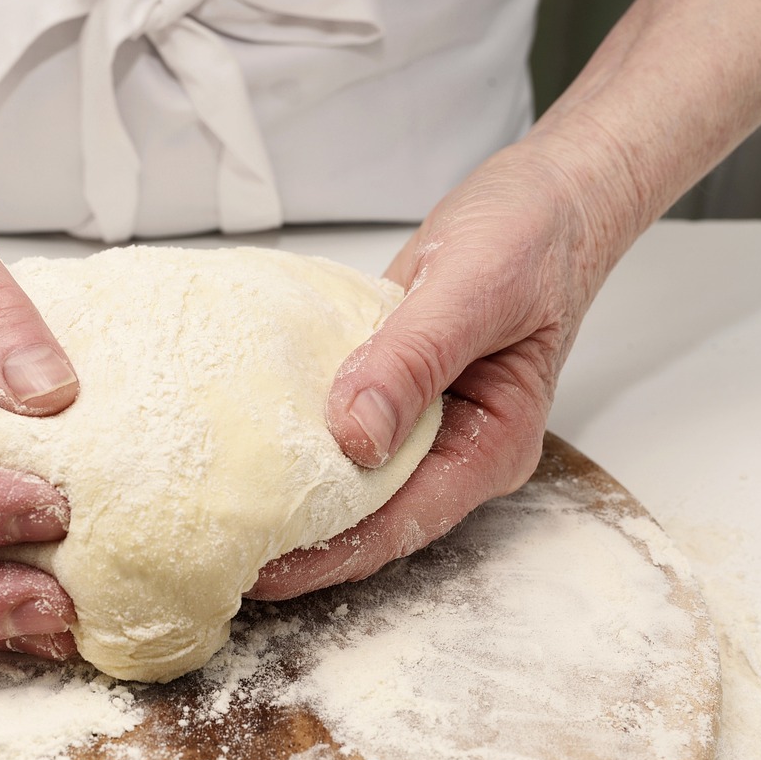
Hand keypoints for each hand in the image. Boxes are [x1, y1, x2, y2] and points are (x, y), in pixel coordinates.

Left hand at [250, 143, 617, 599]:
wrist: (544, 192)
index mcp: (489, 446)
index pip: (400, 522)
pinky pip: (336, 421)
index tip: (260, 567)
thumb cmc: (532, 235)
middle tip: (216, 548)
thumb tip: (356, 438)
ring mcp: (419, 420)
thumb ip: (413, 361)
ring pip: (347, 474)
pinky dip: (294, 432)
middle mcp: (452, 447)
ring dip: (290, 491)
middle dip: (298, 539)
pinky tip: (242, 438)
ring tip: (218, 507)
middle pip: (368, 515)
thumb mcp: (472, 291)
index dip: (329, 553)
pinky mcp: (389, 387)